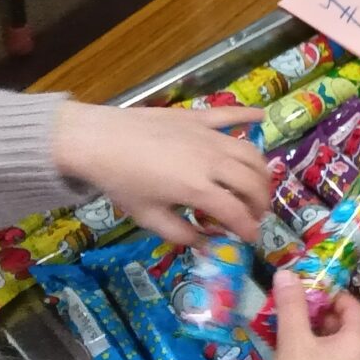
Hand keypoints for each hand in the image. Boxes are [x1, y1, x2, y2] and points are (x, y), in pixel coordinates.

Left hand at [52, 102, 270, 244]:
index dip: (248, 229)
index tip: (250, 238)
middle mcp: (212, 161)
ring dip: (261, 172)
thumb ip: (181, 234)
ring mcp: (209, 136)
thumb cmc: (121, 182)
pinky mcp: (199, 117)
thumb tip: (207, 244)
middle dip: (260, 203)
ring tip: (256, 184)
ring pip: (251, 153)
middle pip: (252, 183)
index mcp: (198, 189)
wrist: (98, 140)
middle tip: (254, 214)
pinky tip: (260, 117)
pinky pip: (231, 115)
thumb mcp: (148, 217)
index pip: (236, 212)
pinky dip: (248, 116)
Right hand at [255, 272, 359, 359]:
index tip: (304, 291)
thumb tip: (286, 272)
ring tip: (290, 335)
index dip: (329, 294)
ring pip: (342, 348)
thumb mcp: (292, 341)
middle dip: (321, 316)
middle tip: (293, 312)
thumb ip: (291, 305)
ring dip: (319, 337)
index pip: (351, 305)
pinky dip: (322, 357)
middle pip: (348, 326)